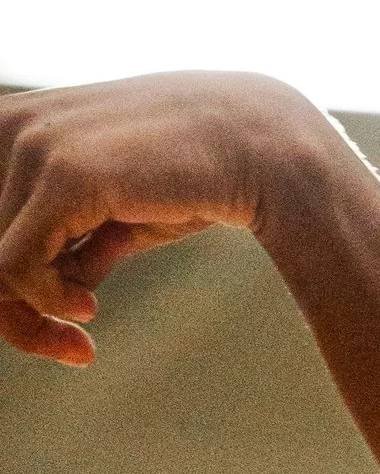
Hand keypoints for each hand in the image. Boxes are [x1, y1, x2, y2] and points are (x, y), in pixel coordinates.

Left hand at [0, 70, 330, 364]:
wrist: (260, 150)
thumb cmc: (188, 179)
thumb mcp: (108, 217)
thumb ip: (63, 244)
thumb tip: (18, 300)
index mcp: (11, 125)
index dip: (7, 288)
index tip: (60, 326)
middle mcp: (8, 124)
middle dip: (15, 311)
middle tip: (70, 349)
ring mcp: (31, 143)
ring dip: (36, 315)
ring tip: (86, 329)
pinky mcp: (62, 174)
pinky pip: (13, 267)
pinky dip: (46, 304)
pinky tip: (90, 309)